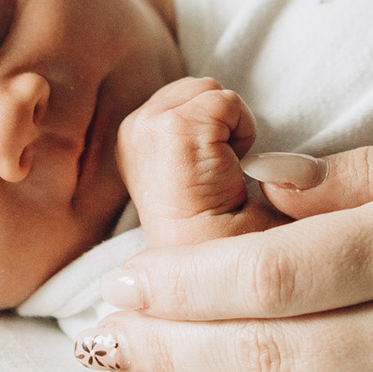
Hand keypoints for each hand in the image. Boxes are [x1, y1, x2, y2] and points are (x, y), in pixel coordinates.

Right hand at [117, 77, 286, 248]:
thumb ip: (224, 132)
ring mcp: (143, 132)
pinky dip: (244, 131)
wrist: (238, 284)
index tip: (214, 177)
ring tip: (225, 179)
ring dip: (231, 129)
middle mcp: (128, 135)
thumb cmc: (236, 239)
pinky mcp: (172, 131)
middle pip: (194, 86)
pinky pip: (225, 100)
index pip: (182, 94)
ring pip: (207, 89)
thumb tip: (240, 109)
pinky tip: (232, 175)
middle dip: (219, 123)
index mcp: (133, 145)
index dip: (212, 127)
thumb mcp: (219, 173)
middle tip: (220, 178)